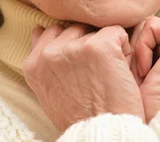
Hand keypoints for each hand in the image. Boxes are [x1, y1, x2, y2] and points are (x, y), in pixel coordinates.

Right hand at [23, 24, 145, 131]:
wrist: (103, 135)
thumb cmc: (82, 116)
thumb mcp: (50, 90)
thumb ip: (44, 59)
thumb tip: (39, 30)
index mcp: (34, 64)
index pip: (53, 32)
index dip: (73, 47)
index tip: (82, 70)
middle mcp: (49, 54)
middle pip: (76, 28)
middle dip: (89, 43)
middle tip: (96, 74)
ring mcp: (73, 48)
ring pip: (96, 29)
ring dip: (107, 46)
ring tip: (108, 74)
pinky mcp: (99, 47)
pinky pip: (117, 31)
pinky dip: (125, 49)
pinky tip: (120, 71)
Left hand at [130, 17, 159, 121]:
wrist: (150, 122)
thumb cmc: (132, 102)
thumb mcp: (125, 68)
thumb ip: (123, 41)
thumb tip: (106, 18)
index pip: (134, 30)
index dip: (121, 47)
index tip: (122, 73)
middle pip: (138, 25)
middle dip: (127, 48)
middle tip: (132, 76)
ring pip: (143, 23)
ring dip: (135, 50)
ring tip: (141, 75)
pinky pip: (151, 26)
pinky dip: (143, 47)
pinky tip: (148, 71)